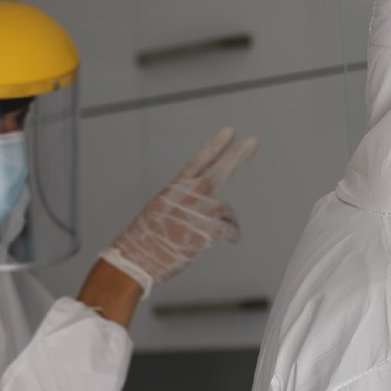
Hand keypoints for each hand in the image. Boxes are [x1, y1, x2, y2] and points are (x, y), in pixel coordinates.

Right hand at [99, 127, 258, 296]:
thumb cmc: (147, 240)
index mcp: (175, 188)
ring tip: (214, 234)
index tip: (229, 131)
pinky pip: (230, 229)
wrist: (137, 258)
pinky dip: (233, 234)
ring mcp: (199, 210)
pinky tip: (232, 239)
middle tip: (254, 141)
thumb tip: (204, 207)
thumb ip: (184, 203)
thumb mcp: (161, 211)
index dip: (215, 145)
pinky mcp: (209, 228)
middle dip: (238, 155)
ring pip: (225, 210)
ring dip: (226, 222)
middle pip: (219, 171)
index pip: (199, 161)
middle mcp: (188, 195)